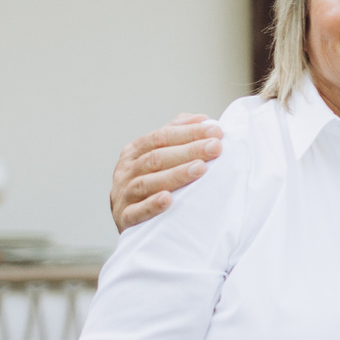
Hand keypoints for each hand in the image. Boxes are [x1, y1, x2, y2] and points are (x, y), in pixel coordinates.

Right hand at [108, 114, 222, 230]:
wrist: (133, 220)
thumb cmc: (154, 183)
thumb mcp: (160, 156)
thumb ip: (177, 135)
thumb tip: (202, 119)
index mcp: (134, 152)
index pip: (161, 137)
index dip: (188, 133)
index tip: (216, 131)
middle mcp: (126, 171)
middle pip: (156, 158)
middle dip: (189, 151)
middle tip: (215, 148)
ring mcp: (123, 195)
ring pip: (147, 182)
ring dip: (175, 175)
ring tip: (200, 169)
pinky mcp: (124, 218)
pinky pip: (137, 212)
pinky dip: (152, 205)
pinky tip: (168, 199)